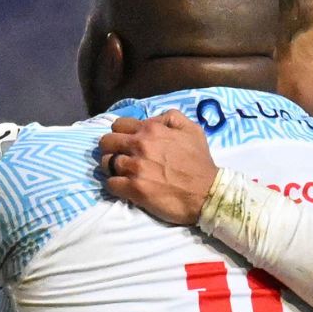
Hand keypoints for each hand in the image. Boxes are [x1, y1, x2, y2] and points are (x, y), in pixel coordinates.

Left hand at [98, 110, 218, 224]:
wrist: (207, 193)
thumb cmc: (200, 162)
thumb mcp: (192, 130)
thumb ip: (171, 118)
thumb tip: (153, 119)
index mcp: (151, 130)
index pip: (118, 125)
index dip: (121, 133)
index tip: (127, 142)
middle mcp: (140, 145)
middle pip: (106, 142)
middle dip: (112, 149)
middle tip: (122, 157)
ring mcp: (135, 168)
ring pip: (105, 163)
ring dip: (113, 168)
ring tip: (125, 174)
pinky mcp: (133, 189)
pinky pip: (110, 184)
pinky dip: (116, 185)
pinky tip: (126, 187)